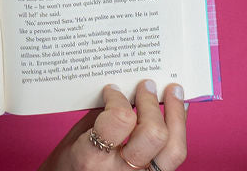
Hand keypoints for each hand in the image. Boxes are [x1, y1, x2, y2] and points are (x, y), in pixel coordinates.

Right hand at [39, 80, 186, 170]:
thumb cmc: (68, 168)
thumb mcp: (74, 140)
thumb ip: (99, 116)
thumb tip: (122, 90)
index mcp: (92, 159)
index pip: (119, 121)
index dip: (119, 98)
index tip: (113, 89)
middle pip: (153, 134)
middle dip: (151, 103)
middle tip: (146, 85)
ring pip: (173, 150)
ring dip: (176, 114)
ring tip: (173, 91)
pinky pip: (173, 157)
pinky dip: (177, 130)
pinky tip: (175, 114)